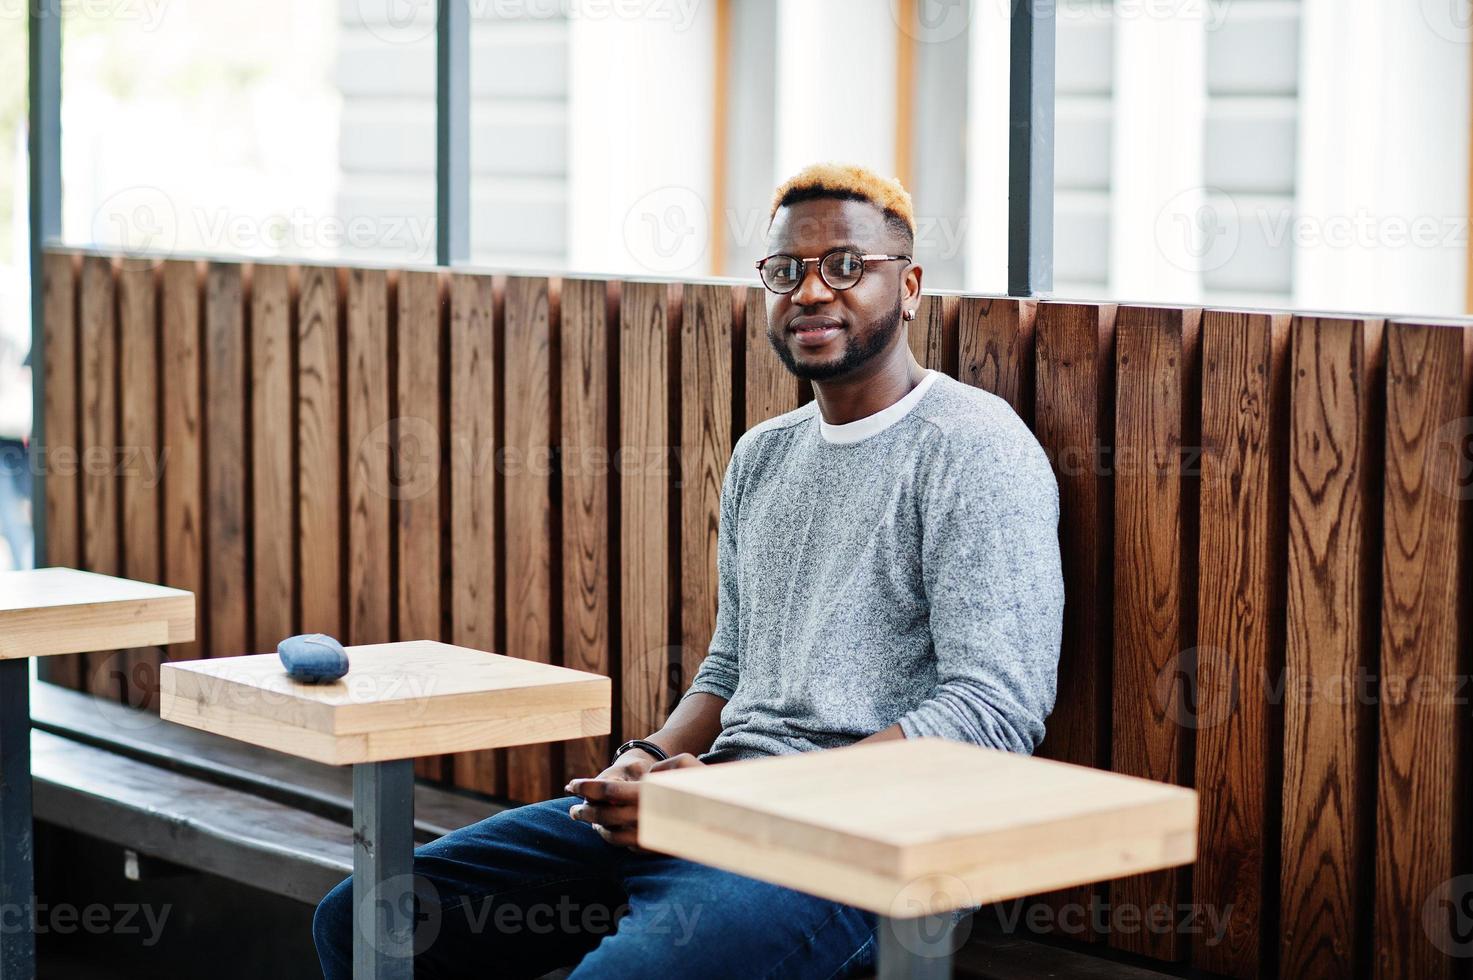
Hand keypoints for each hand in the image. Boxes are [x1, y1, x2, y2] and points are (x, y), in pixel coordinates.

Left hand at [564, 752, 706, 848]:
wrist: (728, 819)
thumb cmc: (706, 785)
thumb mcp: (686, 764)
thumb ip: (660, 768)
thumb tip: (644, 780)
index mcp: (649, 793)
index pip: (608, 790)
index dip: (586, 786)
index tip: (571, 784)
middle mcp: (646, 817)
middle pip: (604, 815)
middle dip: (584, 811)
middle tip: (573, 809)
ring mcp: (650, 836)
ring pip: (612, 836)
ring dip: (596, 828)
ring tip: (587, 821)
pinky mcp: (656, 850)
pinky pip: (627, 848)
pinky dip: (613, 840)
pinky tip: (609, 832)